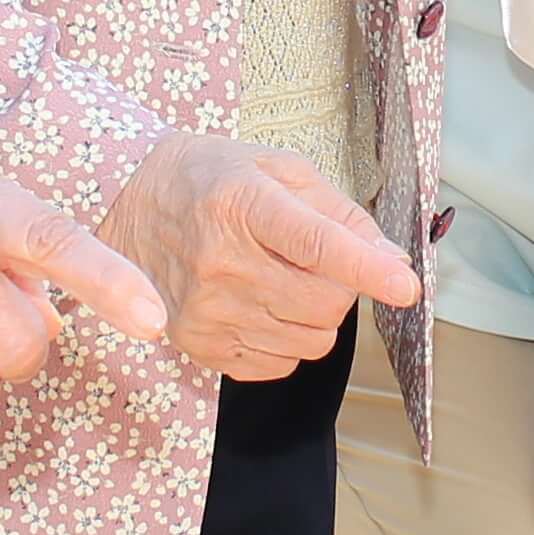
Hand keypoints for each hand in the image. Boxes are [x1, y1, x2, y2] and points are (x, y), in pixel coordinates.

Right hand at [99, 133, 420, 382]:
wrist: (128, 203)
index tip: (405, 286)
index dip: (367, 268)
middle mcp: (221, 260)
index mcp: (244, 203)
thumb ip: (340, 213)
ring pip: (310, 341)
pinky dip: (286, 341)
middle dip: (341, 288)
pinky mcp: (198, 345)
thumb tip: (393, 260)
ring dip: (315, 317)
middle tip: (316, 263)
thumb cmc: (211, 180)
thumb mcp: (277, 170)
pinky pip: (279, 364)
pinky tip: (260, 306)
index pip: (317, 244)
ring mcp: (206, 310)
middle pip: (324, 303)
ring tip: (282, 280)